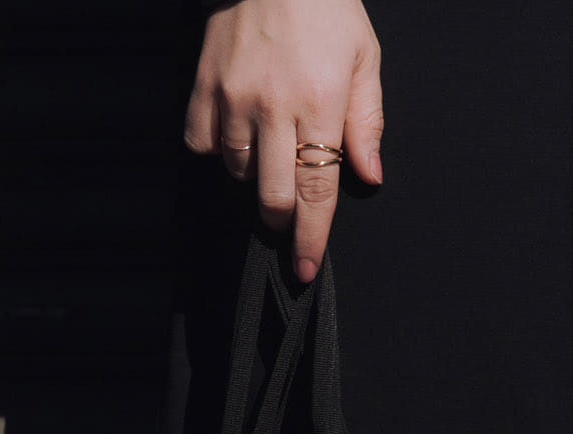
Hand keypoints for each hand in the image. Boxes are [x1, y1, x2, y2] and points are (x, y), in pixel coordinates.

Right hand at [184, 0, 382, 283]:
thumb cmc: (325, 8)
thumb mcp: (364, 57)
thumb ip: (367, 122)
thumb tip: (370, 176)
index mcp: (320, 102)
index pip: (316, 190)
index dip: (310, 237)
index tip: (304, 268)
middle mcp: (273, 106)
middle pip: (273, 196)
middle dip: (283, 217)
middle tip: (289, 211)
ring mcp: (233, 97)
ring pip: (238, 172)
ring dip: (255, 174)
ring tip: (269, 143)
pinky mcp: (203, 86)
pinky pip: (202, 143)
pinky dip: (218, 149)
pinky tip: (236, 130)